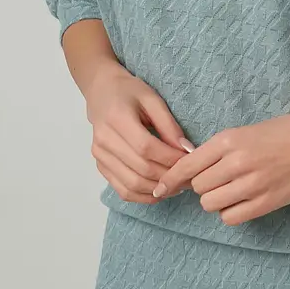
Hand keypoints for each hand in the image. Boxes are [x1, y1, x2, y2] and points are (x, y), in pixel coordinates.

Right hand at [86, 66, 194, 202]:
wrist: (101, 92)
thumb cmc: (129, 92)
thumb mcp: (152, 99)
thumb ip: (169, 125)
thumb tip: (187, 150)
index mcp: (117, 118)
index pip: (146, 147)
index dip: (170, 158)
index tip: (189, 160)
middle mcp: (104, 140)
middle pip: (140, 168)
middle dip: (168, 176)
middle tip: (188, 177)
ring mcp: (100, 155)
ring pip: (132, 184)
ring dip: (157, 190)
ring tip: (177, 186)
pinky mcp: (100, 166)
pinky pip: (122, 190)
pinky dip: (143, 196)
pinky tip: (159, 191)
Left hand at [151, 110, 289, 224]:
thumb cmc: (287, 132)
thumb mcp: (248, 130)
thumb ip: (221, 148)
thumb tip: (194, 167)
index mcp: (230, 139)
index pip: (187, 165)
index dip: (170, 179)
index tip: (160, 188)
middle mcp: (237, 162)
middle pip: (197, 188)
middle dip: (201, 186)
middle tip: (216, 180)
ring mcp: (252, 184)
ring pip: (211, 204)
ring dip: (216, 200)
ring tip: (231, 190)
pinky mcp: (266, 202)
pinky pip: (231, 217)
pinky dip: (231, 212)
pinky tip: (241, 201)